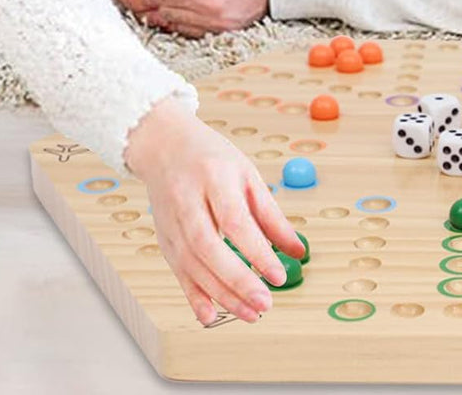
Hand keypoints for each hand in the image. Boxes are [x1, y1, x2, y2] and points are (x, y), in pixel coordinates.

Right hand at [124, 96, 305, 325]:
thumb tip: (298, 251)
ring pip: (192, 265)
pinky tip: (211, 316)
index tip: (278, 276)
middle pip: (209, 247)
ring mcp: (170, 221)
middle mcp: (187, 200)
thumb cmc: (210, 158)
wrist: (165, 146)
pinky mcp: (163, 238)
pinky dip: (193, 296)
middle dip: (237, 280)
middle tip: (265, 303)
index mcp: (214, 176)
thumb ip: (271, 215)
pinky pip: (177, 273)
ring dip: (221, 295)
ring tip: (250, 313)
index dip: (256, 251)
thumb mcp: (247, 174)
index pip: (235, 220)